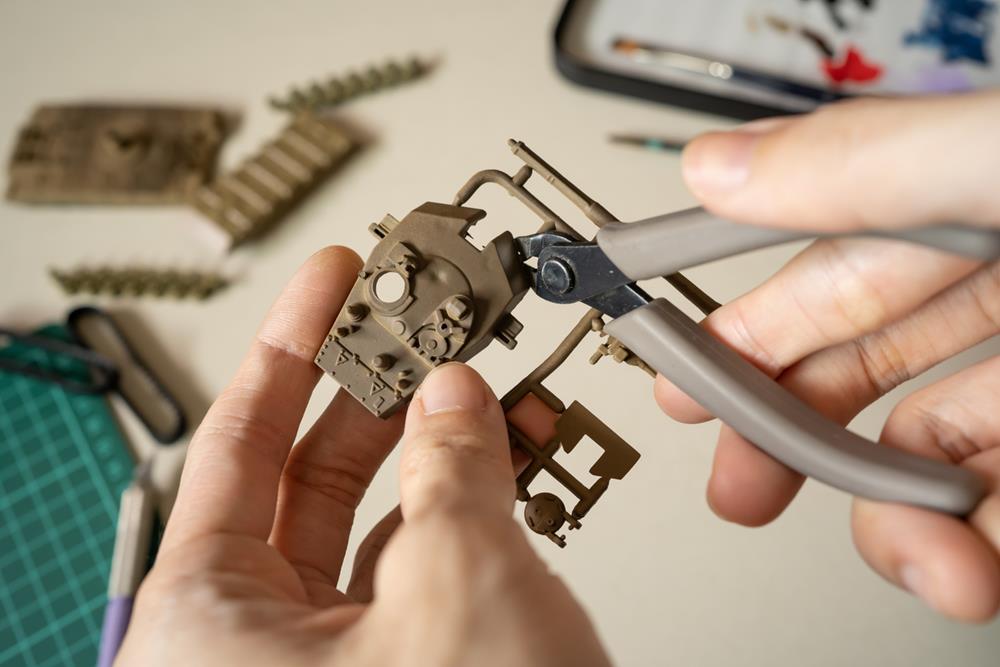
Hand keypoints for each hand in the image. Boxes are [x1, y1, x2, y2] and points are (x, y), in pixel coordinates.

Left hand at [117, 247, 608, 665]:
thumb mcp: (459, 588)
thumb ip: (455, 472)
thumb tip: (456, 398)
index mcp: (209, 624)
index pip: (238, 439)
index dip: (293, 342)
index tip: (329, 278)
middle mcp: (250, 648)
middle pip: (306, 475)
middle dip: (375, 391)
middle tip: (420, 323)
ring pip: (371, 523)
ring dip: (435, 450)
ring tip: (483, 384)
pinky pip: (414, 569)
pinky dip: (461, 512)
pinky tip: (504, 462)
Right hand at [657, 91, 999, 620]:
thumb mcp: (998, 165)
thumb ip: (867, 165)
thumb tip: (716, 174)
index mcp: (971, 197)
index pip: (825, 262)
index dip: (739, 318)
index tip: (671, 368)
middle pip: (861, 365)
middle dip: (790, 433)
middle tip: (741, 483)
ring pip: (938, 453)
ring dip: (907, 524)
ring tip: (930, 567)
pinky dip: (983, 549)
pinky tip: (978, 570)